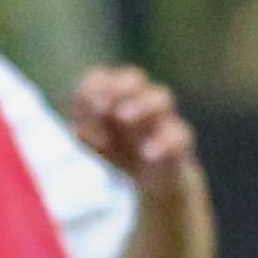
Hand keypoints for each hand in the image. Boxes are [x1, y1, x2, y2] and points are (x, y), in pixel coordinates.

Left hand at [69, 66, 196, 180]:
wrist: (157, 179)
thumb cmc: (123, 153)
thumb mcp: (100, 145)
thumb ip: (89, 136)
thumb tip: (79, 130)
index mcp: (116, 97)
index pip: (102, 79)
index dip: (94, 88)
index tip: (89, 106)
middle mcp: (140, 101)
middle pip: (134, 78)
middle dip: (118, 88)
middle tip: (103, 108)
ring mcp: (162, 118)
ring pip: (161, 99)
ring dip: (140, 105)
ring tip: (122, 118)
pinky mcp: (179, 142)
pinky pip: (178, 135)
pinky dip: (162, 143)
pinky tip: (147, 155)